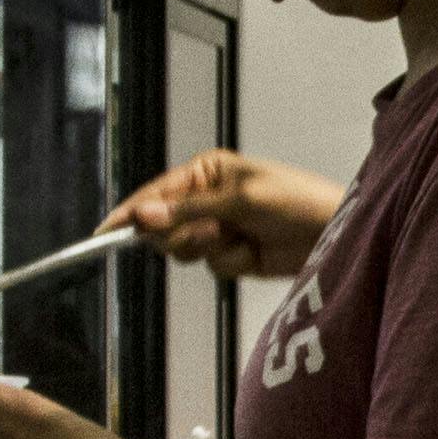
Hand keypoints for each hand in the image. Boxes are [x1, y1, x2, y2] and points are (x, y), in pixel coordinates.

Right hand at [103, 148, 343, 279]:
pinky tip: (252, 252)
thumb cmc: (295, 201)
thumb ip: (190, 211)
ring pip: (183, 250)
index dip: (130, 213)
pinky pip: (210, 266)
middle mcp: (205, 198)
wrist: (331, 233)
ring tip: (238, 237)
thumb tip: (143, 216)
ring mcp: (217, 227)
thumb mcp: (241, 200)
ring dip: (209, 248)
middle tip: (214, 230)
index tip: (105, 233)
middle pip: (162, 227)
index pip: (156, 193)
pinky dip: (229, 263)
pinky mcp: (231, 254)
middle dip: (183, 234)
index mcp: (206, 171)